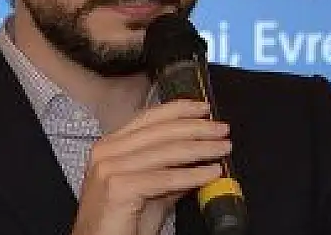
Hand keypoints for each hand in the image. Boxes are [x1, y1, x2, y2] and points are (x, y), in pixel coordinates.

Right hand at [70, 99, 231, 234]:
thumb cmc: (121, 223)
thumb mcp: (151, 190)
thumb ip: (171, 169)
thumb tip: (200, 155)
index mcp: (111, 146)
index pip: (150, 118)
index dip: (180, 110)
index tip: (204, 108)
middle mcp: (107, 152)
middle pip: (162, 131)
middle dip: (198, 128)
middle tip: (222, 130)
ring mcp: (109, 168)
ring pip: (166, 151)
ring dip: (201, 148)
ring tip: (223, 148)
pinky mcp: (117, 188)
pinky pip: (165, 177)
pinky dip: (193, 175)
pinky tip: (211, 173)